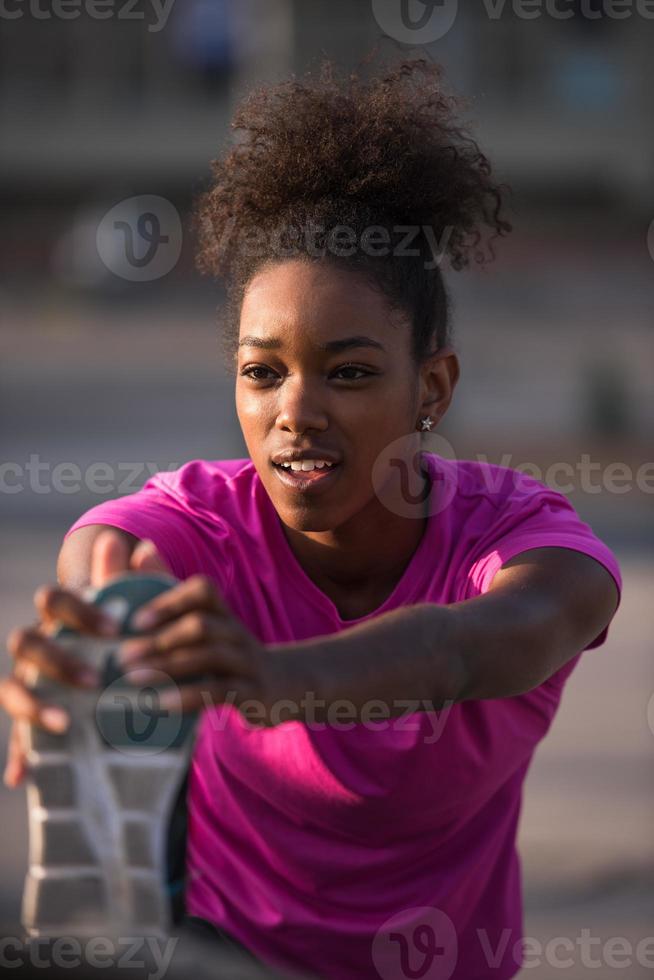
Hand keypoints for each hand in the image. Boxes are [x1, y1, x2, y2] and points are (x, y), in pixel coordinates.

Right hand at [1, 529, 169, 787]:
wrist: (125, 683)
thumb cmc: (130, 642)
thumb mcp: (140, 619)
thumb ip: (141, 583)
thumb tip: (144, 546)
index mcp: (63, 618)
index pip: (53, 600)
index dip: (78, 609)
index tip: (116, 628)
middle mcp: (41, 646)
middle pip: (25, 642)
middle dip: (56, 659)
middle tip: (95, 680)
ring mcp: (30, 682)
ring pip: (11, 686)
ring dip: (32, 703)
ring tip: (63, 722)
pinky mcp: (31, 720)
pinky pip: (16, 738)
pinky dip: (18, 756)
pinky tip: (22, 775)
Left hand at [117, 575, 269, 716]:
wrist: (284, 684)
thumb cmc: (228, 655)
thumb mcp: (208, 628)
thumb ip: (173, 599)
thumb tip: (142, 550)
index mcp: (222, 614)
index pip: (204, 590)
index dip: (171, 601)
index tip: (136, 622)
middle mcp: (236, 632)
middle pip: (201, 625)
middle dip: (160, 640)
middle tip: (123, 656)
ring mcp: (247, 662)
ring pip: (210, 655)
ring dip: (168, 666)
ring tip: (133, 678)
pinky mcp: (253, 692)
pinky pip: (220, 690)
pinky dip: (189, 695)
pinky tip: (161, 704)